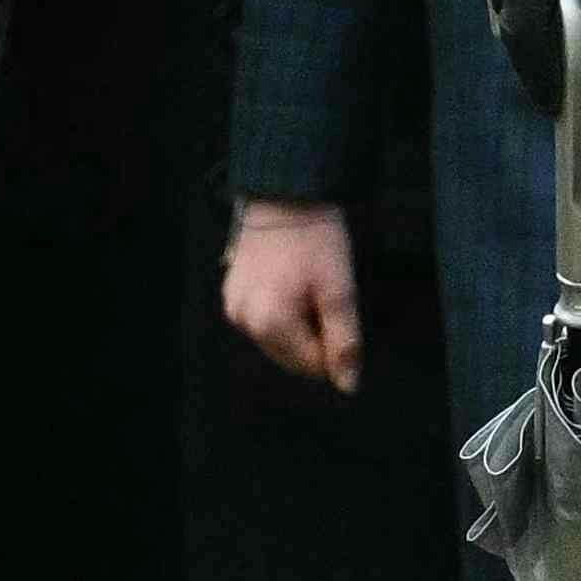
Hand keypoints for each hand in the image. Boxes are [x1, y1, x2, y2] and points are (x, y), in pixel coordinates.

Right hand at [223, 201, 362, 388]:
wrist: (285, 195)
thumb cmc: (315, 239)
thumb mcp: (340, 290)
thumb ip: (344, 341)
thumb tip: (348, 385)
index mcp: (269, 323)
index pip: (312, 365)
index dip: (336, 347)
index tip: (343, 314)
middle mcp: (244, 322)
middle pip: (292, 356)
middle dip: (316, 337)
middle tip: (327, 298)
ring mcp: (234, 308)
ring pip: (278, 340)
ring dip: (300, 326)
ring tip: (309, 287)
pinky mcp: (232, 293)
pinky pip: (264, 320)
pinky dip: (283, 313)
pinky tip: (293, 284)